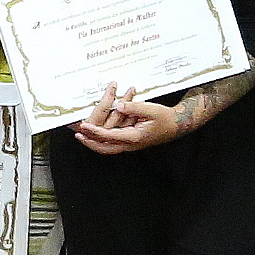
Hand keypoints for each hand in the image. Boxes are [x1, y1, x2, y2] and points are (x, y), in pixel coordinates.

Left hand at [72, 83, 188, 154]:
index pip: (109, 136)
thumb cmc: (165, 118)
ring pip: (108, 147)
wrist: (176, 125)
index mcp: (134, 137)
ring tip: (84, 134)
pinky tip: (97, 133)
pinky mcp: (131, 141)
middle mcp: (131, 144)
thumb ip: (133, 107)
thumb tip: (118, 105)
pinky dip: (103, 139)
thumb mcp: (151, 109)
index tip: (84, 126)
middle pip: (105, 148)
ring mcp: (131, 144)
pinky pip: (113, 143)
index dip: (94, 131)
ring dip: (95, 142)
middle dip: (90, 143)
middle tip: (78, 135)